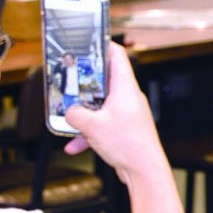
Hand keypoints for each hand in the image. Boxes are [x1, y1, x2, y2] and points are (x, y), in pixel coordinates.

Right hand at [64, 42, 168, 185]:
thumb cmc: (129, 145)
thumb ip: (75, 114)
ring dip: (84, 112)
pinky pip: (103, 124)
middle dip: (85, 84)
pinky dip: (89, 132)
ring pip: (101, 105)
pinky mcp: (126, 128)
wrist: (144, 170)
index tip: (88, 42)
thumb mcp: (92, 126)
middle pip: (105, 81)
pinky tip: (75, 145)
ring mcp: (128, 113)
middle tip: (69, 82)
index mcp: (125, 88)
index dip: (103, 45)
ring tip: (69, 117)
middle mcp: (128, 97)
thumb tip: (68, 112)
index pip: (117, 56)